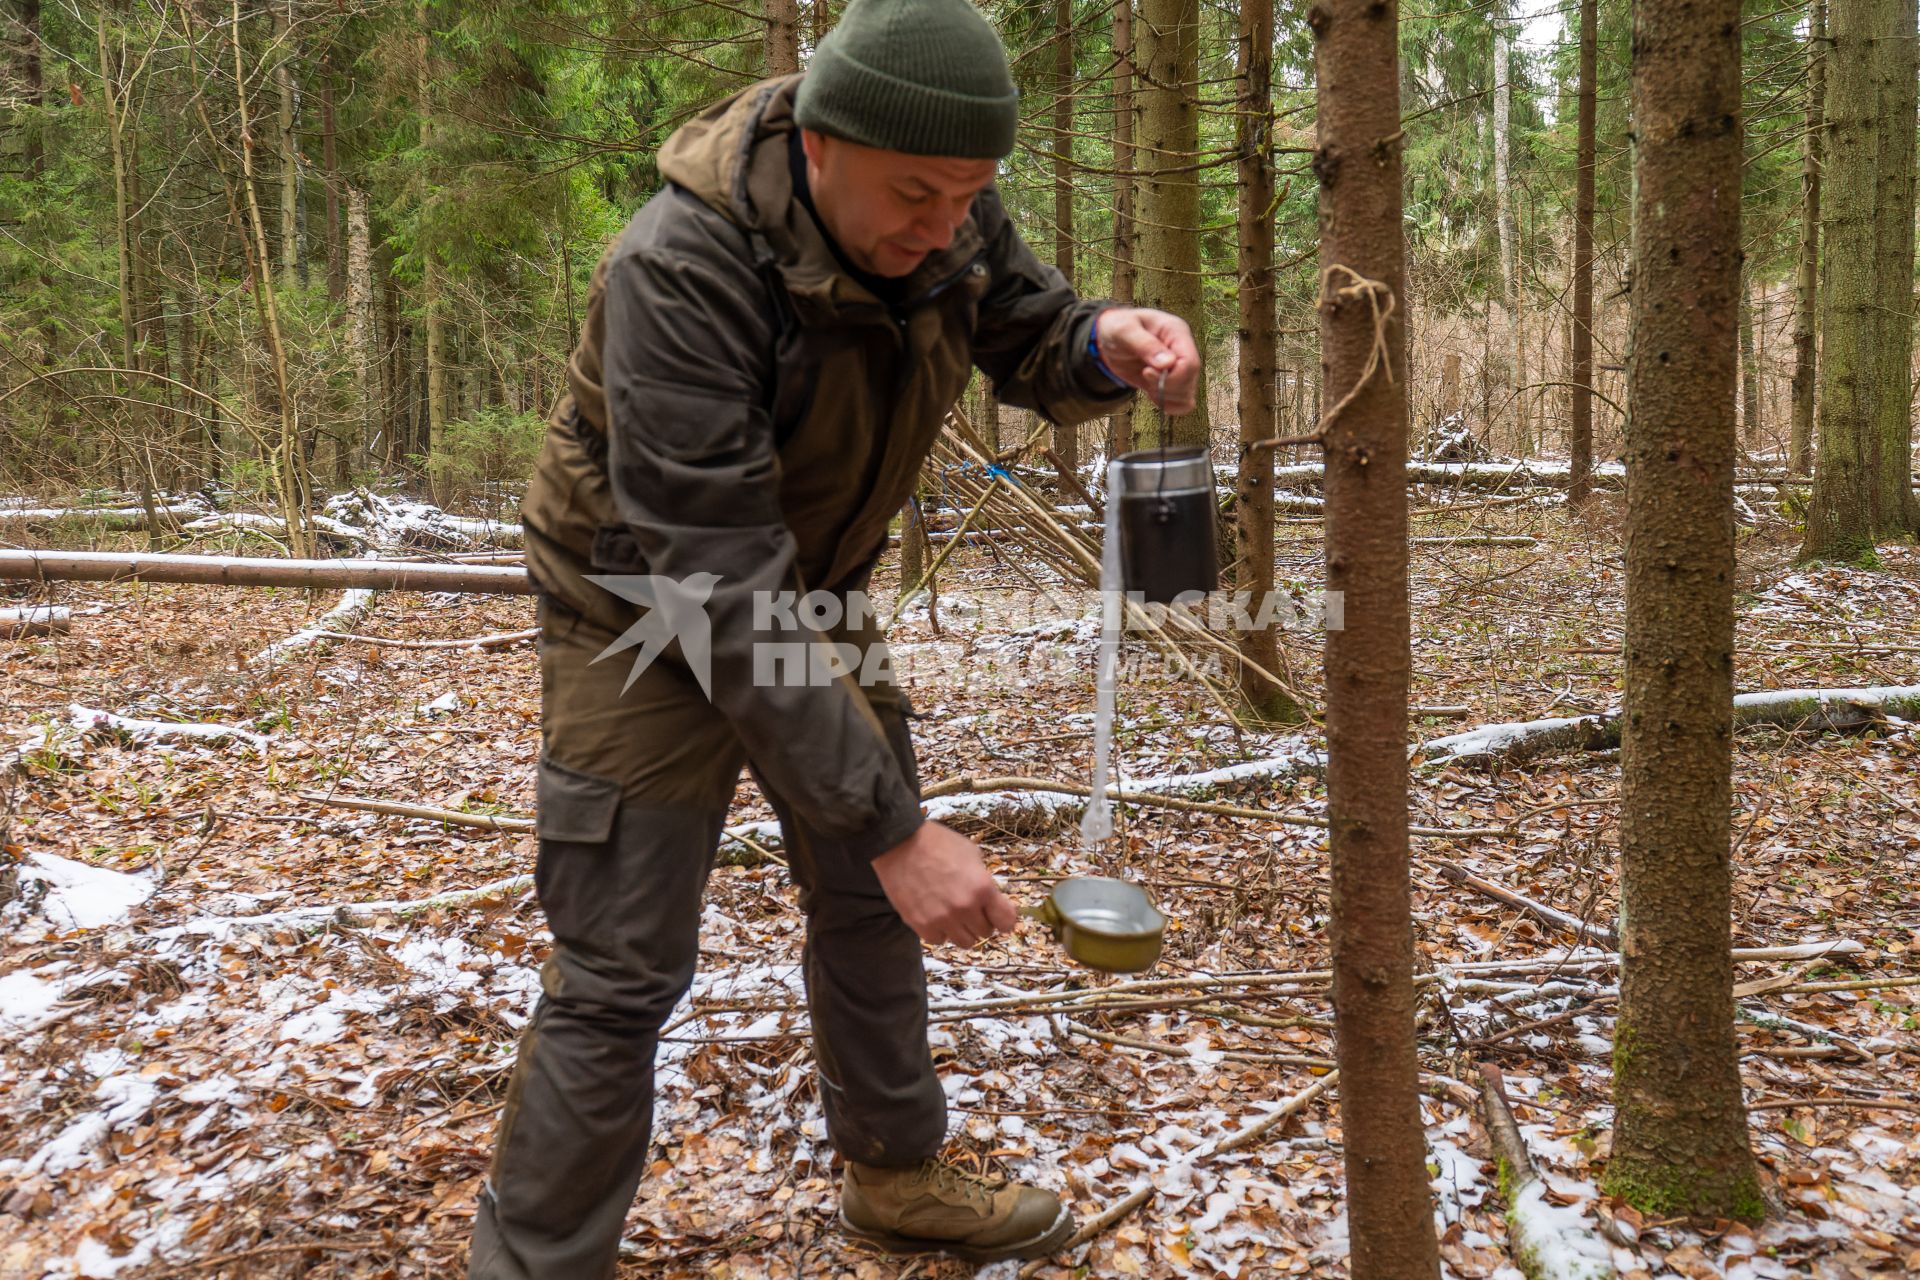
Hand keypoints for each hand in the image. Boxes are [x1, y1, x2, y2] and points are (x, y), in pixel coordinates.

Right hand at [871, 821, 1019, 946]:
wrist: (899, 843)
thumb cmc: (937, 843)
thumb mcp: (972, 854)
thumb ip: (984, 881)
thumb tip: (992, 899)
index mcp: (982, 888)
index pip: (1006, 921)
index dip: (1003, 918)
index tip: (997, 914)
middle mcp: (965, 908)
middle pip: (985, 933)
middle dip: (980, 920)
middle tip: (970, 908)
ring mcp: (942, 919)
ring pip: (964, 942)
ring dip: (962, 930)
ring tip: (952, 914)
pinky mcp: (921, 925)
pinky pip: (939, 940)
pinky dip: (940, 931)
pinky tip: (935, 915)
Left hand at [1094, 307, 1202, 414]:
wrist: (1110, 338)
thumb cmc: (1116, 327)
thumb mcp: (1124, 330)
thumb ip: (1145, 344)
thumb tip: (1168, 363)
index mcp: (1177, 332)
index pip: (1190, 362)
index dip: (1171, 376)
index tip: (1146, 373)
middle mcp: (1183, 349)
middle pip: (1190, 380)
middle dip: (1166, 387)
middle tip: (1144, 377)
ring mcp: (1179, 367)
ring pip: (1188, 394)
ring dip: (1166, 397)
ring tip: (1146, 384)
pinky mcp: (1172, 381)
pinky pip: (1183, 403)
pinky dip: (1169, 405)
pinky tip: (1152, 395)